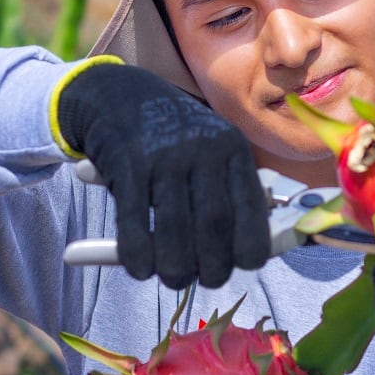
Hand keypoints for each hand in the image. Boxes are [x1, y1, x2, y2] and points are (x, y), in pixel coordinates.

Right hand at [56, 61, 269, 286]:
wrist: (121, 95)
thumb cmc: (178, 140)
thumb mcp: (213, 151)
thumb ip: (230, 191)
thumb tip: (254, 250)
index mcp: (232, 147)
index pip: (252, 205)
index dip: (253, 243)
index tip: (247, 264)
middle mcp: (203, 149)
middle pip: (216, 222)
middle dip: (215, 263)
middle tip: (209, 279)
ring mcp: (164, 155)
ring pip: (176, 227)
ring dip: (176, 267)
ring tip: (175, 278)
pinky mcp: (127, 164)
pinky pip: (134, 220)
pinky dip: (137, 253)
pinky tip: (140, 268)